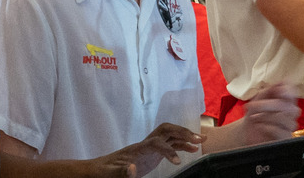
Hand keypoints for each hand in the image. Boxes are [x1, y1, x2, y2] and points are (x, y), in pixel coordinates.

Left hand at [87, 123, 203, 176]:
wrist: (101, 168)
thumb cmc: (107, 170)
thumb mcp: (113, 173)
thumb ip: (122, 171)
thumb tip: (132, 169)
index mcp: (138, 148)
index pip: (156, 142)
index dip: (168, 150)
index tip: (178, 162)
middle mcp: (145, 143)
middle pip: (166, 130)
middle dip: (182, 132)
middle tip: (199, 138)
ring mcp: (149, 146)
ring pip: (170, 136)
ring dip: (185, 136)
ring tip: (202, 141)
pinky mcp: (152, 152)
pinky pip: (170, 144)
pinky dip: (181, 145)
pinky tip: (192, 150)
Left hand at [240, 82, 300, 145]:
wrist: (246, 133)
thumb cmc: (254, 114)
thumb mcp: (257, 101)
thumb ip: (267, 92)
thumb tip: (280, 82)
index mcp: (285, 102)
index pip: (293, 94)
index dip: (289, 90)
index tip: (280, 90)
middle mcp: (290, 114)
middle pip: (287, 107)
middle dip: (267, 105)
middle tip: (251, 105)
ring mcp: (289, 127)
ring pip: (284, 119)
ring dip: (265, 116)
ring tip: (254, 117)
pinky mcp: (285, 139)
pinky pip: (280, 131)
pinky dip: (267, 127)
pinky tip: (259, 126)